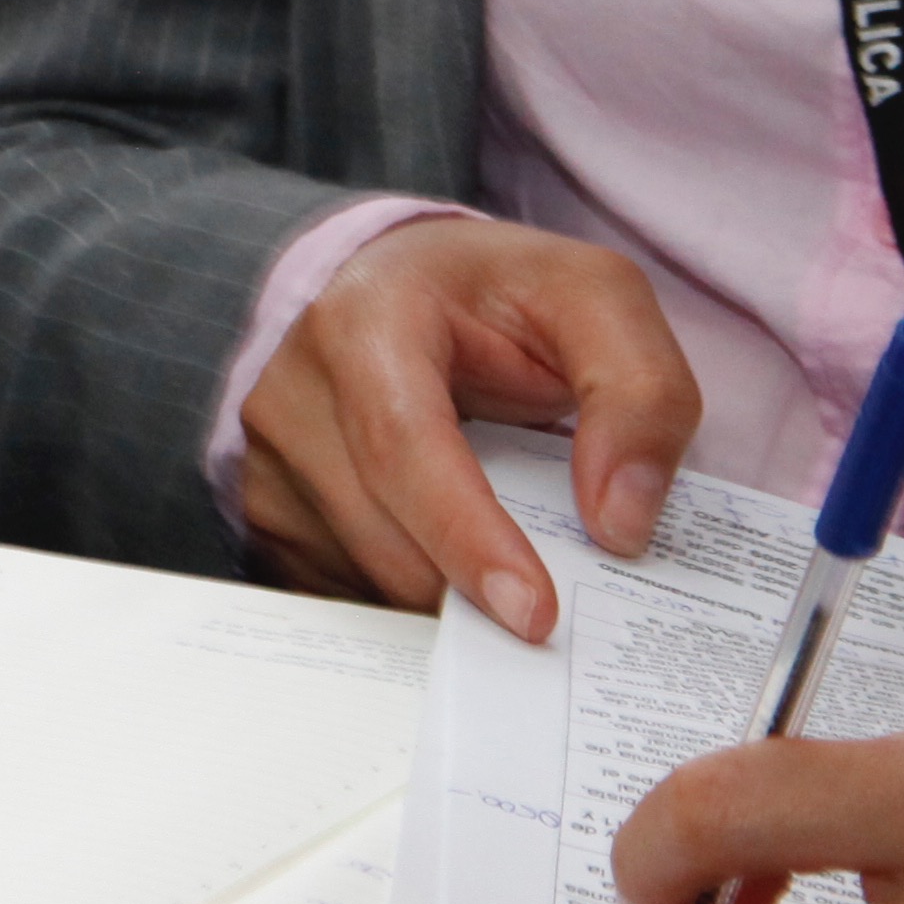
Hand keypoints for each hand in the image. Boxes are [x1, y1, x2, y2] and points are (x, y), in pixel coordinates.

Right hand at [238, 214, 703, 634]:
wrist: (402, 288)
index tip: (536, 616)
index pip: (403, 444)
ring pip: (364, 579)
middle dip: (478, 590)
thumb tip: (621, 526)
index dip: (468, 536)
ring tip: (507, 564)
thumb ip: (641, 394)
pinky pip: (341, 595)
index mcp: (366, 317)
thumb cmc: (501, 296)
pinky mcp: (262, 511)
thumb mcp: (599, 301)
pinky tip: (451, 562)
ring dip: (447, 601)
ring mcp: (266, 454)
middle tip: (560, 608)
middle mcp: (291, 386)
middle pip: (384, 535)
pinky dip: (410, 602)